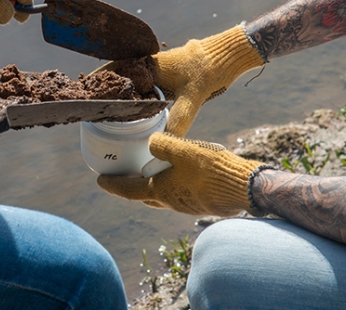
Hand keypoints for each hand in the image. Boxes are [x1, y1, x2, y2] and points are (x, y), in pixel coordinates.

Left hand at [98, 132, 272, 215]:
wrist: (246, 187)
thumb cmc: (214, 170)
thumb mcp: (184, 150)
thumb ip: (164, 144)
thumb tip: (151, 141)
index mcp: (162, 191)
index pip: (130, 190)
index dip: (113, 185)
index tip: (100, 181)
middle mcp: (172, 201)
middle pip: (144, 195)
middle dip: (131, 187)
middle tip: (122, 176)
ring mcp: (187, 204)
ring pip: (162, 195)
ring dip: (152, 185)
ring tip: (148, 171)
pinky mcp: (201, 202)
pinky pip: (178, 193)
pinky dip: (170, 184)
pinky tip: (177, 173)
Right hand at [100, 24, 263, 135]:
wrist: (226, 55)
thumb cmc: (208, 71)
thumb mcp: (192, 98)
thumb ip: (178, 120)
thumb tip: (163, 143)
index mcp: (149, 64)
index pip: (115, 70)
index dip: (98, 80)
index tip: (82, 90)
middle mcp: (149, 64)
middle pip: (119, 77)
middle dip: (104, 89)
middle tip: (89, 106)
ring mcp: (156, 69)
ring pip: (130, 81)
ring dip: (118, 92)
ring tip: (103, 109)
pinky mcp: (165, 75)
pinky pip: (142, 85)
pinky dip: (134, 94)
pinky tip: (131, 109)